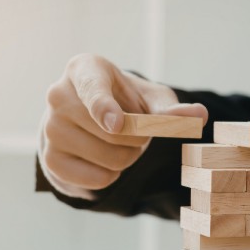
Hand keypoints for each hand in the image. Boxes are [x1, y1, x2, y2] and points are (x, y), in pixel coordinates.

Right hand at [39, 54, 207, 193]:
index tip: (116, 124)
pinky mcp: (50, 159)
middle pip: (114, 133)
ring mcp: (50, 129)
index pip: (93, 90)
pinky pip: (98, 180)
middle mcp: (58, 95)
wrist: (85, 117)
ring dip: (127, 157)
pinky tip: (103, 159)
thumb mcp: (148, 98)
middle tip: (134, 130)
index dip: (105, 109)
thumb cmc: (122, 101)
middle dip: (138, 138)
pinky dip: (111, 175)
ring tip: (117, 142)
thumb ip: (172, 108)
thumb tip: (199, 116)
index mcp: (84, 69)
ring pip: (110, 158)